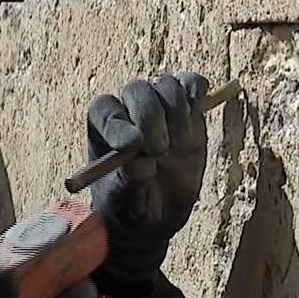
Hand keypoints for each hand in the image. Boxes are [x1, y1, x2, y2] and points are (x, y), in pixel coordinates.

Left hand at [86, 72, 209, 297]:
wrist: (158, 213)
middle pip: (138, 91)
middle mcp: (128, 110)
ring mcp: (159, 106)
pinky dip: (197, 95)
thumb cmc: (132, 207)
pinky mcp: (187, 109)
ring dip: (176, 114)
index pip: (105, 110)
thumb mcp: (128, 204)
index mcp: (102, 129)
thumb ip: (131, 182)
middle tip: (159, 152)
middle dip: (150, 119)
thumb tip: (140, 163)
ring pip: (166, 86)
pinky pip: (191, 84)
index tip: (132, 147)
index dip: (118, 123)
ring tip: (177, 148)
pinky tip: (195, 119)